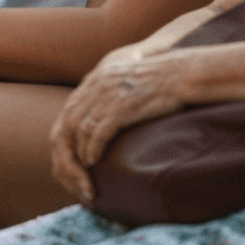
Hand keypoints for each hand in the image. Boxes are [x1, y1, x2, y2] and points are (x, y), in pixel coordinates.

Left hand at [50, 55, 187, 202]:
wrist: (178, 74)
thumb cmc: (158, 80)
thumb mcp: (124, 79)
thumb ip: (108, 90)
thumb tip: (101, 114)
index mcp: (96, 78)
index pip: (68, 110)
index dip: (66, 135)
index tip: (71, 154)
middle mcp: (96, 86)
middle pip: (67, 122)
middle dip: (66, 150)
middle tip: (72, 170)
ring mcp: (107, 96)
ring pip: (78, 131)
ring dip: (79, 155)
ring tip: (84, 171)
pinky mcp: (120, 108)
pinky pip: (97, 134)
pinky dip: (92, 150)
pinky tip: (94, 162)